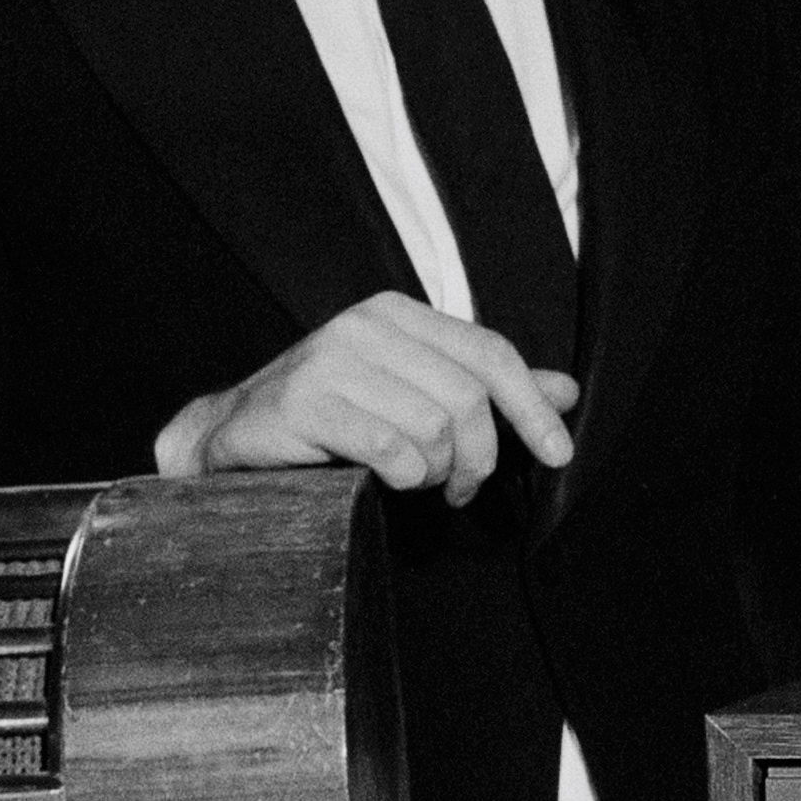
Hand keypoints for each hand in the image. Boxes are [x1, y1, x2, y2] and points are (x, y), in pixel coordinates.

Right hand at [157, 293, 579, 505]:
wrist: (234, 432)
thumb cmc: (334, 415)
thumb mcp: (414, 391)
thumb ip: (487, 388)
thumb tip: (566, 390)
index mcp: (397, 314)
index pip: (491, 354)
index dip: (532, 408)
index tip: (558, 453)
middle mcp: (365, 326)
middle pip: (469, 398)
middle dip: (479, 457)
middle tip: (461, 487)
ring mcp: (330, 361)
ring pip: (435, 428)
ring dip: (436, 471)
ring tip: (414, 479)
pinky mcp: (305, 403)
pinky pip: (392, 450)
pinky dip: (402, 476)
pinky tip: (385, 479)